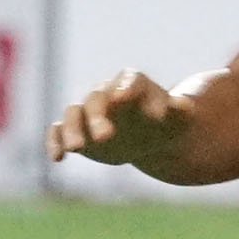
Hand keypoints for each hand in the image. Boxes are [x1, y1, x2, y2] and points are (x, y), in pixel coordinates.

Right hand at [47, 69, 189, 171]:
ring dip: (73, 129)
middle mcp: (107, 94)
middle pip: (97, 99)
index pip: (131, 80)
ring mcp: (89, 111)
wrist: (152, 136)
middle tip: (106, 137)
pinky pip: (58, 131)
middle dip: (98, 116)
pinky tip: (58, 158)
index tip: (122, 98)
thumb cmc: (168, 123)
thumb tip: (183, 105)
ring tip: (77, 148)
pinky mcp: (77, 129)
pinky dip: (55, 141)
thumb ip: (180, 110)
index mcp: (135, 85)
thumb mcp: (180, 119)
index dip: (126, 87)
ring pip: (74, 113)